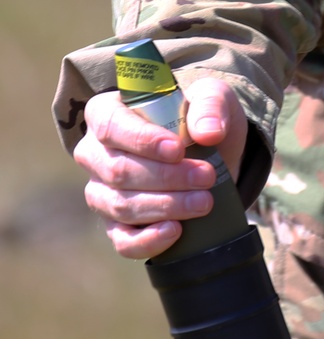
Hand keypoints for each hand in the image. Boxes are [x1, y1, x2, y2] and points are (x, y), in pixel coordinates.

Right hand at [73, 77, 247, 259]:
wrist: (212, 152)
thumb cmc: (200, 117)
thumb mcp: (212, 98)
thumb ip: (210, 107)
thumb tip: (209, 133)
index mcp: (106, 113)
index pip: (111, 126)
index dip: (142, 140)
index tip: (177, 150)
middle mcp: (95, 154)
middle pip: (118, 171)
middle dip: (166, 177)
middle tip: (207, 176)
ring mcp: (102, 191)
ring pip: (121, 206)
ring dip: (165, 206)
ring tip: (203, 202)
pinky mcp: (116, 224)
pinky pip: (122, 240)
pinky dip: (148, 240)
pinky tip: (175, 231)